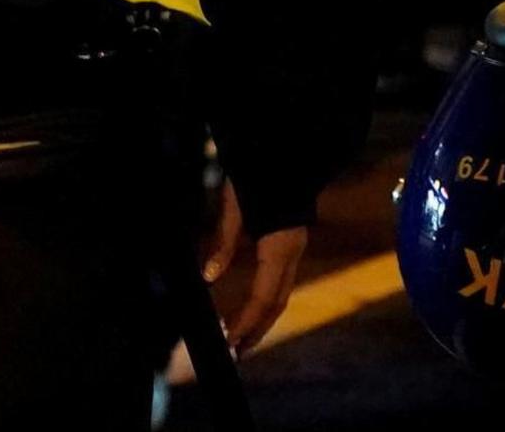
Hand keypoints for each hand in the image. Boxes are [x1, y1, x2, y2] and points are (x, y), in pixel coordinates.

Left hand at [198, 181, 308, 354]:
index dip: (245, 322)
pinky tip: (253, 310)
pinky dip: (266, 301)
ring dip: (262, 319)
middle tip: (234, 352)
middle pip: (276, 303)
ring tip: (241, 339)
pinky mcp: (291, 243)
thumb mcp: (233, 205)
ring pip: (281, 294)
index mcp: (280, 246)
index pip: (263, 297)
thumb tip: (209, 276)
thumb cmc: (256, 175)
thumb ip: (223, 241)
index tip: (228, 341)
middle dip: (256, 329)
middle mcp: (292, 251)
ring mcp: (295, 248)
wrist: (284, 152)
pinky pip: (281, 282)